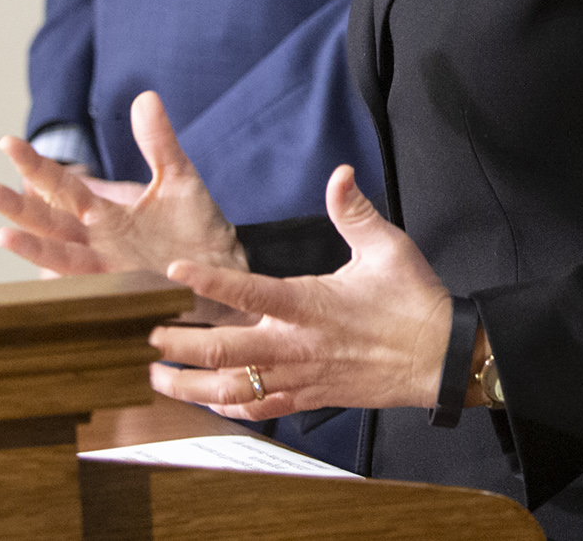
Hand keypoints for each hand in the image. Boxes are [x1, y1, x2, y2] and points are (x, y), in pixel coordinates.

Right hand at [0, 91, 248, 316]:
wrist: (224, 275)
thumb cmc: (197, 232)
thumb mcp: (179, 178)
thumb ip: (158, 142)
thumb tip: (145, 97)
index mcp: (105, 215)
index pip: (61, 186)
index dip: (35, 166)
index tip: (7, 142)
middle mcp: (98, 243)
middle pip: (48, 222)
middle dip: (17, 207)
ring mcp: (110, 270)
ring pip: (61, 257)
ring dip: (32, 247)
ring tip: (2, 234)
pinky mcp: (129, 293)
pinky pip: (94, 290)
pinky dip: (71, 285)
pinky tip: (47, 279)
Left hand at [146, 164, 455, 418]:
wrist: (438, 359)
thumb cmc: (413, 301)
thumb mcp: (388, 247)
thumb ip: (354, 211)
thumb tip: (339, 174)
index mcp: (311, 304)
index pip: (250, 292)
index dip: (209, 282)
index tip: (173, 272)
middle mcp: (297, 345)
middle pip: (224, 351)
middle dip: (178, 345)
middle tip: (144, 336)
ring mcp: (300, 376)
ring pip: (232, 390)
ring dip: (190, 385)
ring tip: (156, 376)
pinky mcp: (308, 398)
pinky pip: (258, 408)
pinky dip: (226, 408)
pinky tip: (206, 402)